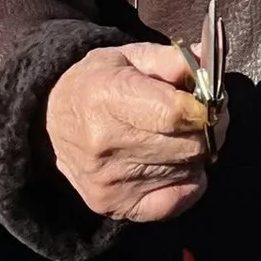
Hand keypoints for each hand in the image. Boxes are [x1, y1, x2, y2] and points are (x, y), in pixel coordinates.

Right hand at [46, 43, 222, 222]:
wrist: (51, 119)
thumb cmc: (100, 82)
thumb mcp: (132, 55)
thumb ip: (173, 60)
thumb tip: (208, 66)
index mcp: (109, 98)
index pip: (175, 114)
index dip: (205, 107)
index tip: (209, 100)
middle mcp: (105, 144)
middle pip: (188, 145)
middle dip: (208, 128)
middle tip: (202, 117)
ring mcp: (107, 180)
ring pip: (187, 169)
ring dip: (196, 153)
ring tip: (179, 136)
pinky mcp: (111, 204)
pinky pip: (175, 202)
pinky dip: (187, 183)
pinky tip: (176, 164)